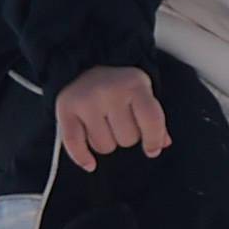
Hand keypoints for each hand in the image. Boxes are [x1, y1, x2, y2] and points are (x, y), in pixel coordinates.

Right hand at [54, 65, 171, 170]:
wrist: (84, 64)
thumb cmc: (118, 85)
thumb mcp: (141, 93)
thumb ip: (152, 118)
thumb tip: (162, 143)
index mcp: (134, 84)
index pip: (151, 120)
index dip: (154, 139)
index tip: (152, 149)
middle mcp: (109, 90)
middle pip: (127, 139)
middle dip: (127, 136)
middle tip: (120, 122)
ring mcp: (86, 101)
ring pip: (104, 146)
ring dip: (106, 142)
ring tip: (104, 125)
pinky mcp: (66, 109)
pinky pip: (74, 144)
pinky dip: (82, 157)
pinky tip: (90, 163)